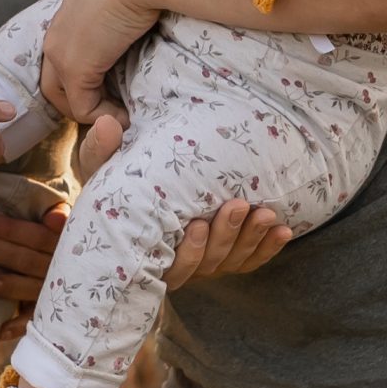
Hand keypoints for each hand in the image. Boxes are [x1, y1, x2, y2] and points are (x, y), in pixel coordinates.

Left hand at [0, 199, 66, 344]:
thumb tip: (53, 217)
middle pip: (25, 259)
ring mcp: (58, 294)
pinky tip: (0, 330)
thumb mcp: (72, 229)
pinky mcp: (56, 317)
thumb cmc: (72, 247)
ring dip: (9, 286)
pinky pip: (36, 322)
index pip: (34, 235)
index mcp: (63, 244)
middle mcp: (60, 269)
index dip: (9, 228)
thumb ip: (61, 218)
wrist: (98, 281)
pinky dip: (19, 327)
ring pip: (30, 288)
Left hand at [40, 0, 166, 121]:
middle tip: (115, 110)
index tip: (116, 93)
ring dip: (94, 113)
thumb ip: (123, 22)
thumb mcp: (127, 2)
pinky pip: (84, 109)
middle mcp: (57, 37)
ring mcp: (60, 53)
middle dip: (83, 104)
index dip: (87, 84)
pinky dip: (107, 117)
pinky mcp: (74, 67)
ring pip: (65, 100)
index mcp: (68, 21)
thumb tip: (142, 33)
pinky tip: (129, 114)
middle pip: (55, 87)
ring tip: (124, 114)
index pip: (63, 64)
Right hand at [74, 112, 290, 291]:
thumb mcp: (103, 169)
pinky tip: (284, 230)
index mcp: (147, 249)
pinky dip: (268, 248)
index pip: (171, 265)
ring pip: (232, 261)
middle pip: (208, 264)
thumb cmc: (115, 184)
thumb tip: (106, 122)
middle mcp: (178, 263)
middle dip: (226, 237)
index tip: (199, 224)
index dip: (189, 252)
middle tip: (239, 206)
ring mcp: (205, 262)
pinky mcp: (225, 256)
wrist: (138, 194)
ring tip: (267, 214)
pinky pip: (249, 260)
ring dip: (251, 239)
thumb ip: (102, 151)